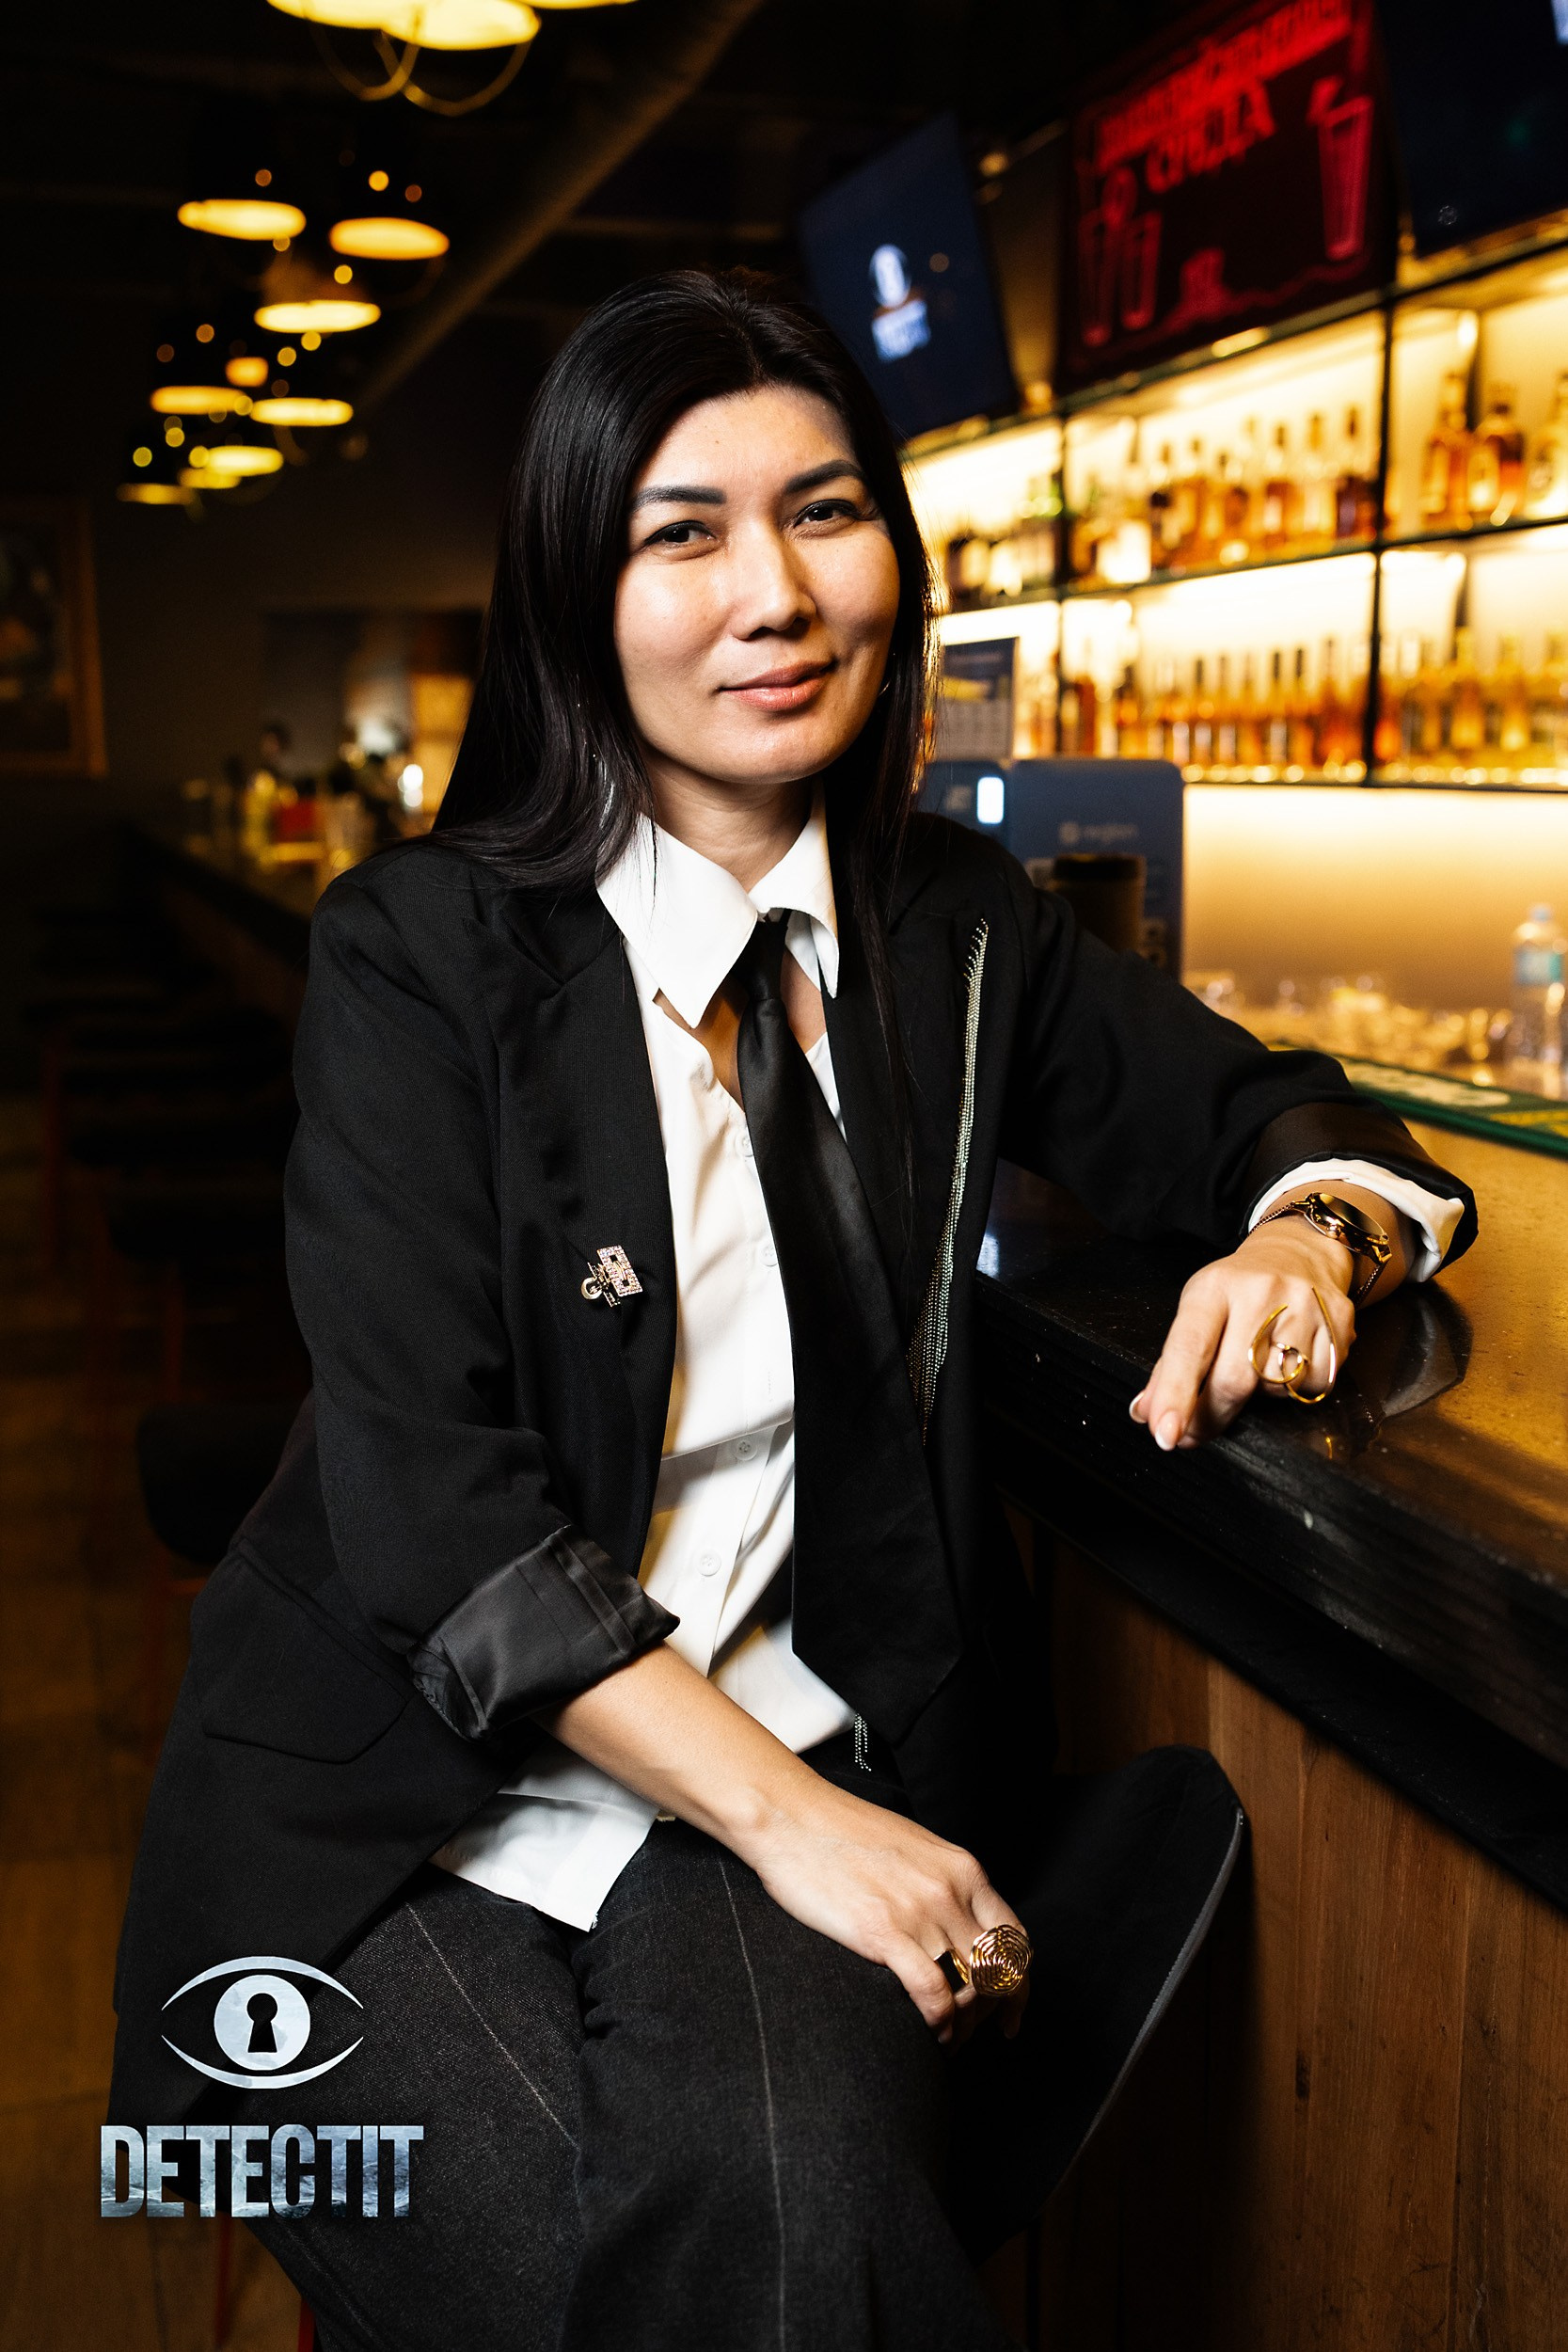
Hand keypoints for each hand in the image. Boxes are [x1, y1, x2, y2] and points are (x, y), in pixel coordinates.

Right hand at [738, 1777, 1028, 2046]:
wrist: (792, 1815)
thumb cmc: (842, 1831)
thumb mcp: (913, 1848)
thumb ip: (942, 1883)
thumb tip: (955, 1924)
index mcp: (963, 1870)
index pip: (1015, 1940)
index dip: (1018, 1985)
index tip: (1009, 2012)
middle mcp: (951, 1891)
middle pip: (998, 1971)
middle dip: (992, 2014)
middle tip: (974, 2035)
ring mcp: (920, 1912)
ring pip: (970, 1988)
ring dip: (964, 2026)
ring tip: (947, 2040)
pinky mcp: (884, 1932)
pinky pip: (933, 1994)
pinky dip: (940, 2025)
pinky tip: (930, 2036)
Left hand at [1130, 1215, 1357, 1450]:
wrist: (1299, 1252)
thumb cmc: (1239, 1290)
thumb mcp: (1197, 1310)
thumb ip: (1171, 1364)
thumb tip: (1147, 1412)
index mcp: (1215, 1287)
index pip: (1190, 1346)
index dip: (1175, 1394)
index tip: (1165, 1432)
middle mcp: (1262, 1292)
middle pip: (1235, 1379)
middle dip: (1212, 1416)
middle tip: (1196, 1430)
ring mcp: (1306, 1305)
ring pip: (1278, 1387)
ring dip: (1261, 1395)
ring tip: (1258, 1366)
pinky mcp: (1340, 1322)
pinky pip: (1315, 1385)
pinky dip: (1298, 1387)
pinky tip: (1291, 1359)